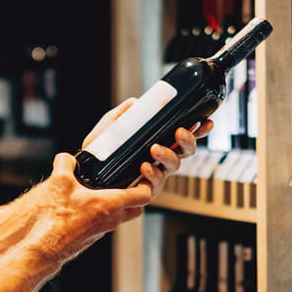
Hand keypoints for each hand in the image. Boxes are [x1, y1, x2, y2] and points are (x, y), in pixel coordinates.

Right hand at [34, 152, 152, 262]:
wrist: (45, 246)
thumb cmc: (55, 218)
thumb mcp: (59, 182)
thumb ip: (65, 163)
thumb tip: (67, 158)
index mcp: (110, 204)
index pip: (143, 195)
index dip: (147, 183)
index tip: (143, 174)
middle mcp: (112, 219)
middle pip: (137, 209)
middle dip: (137, 196)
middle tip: (129, 183)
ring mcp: (103, 230)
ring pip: (121, 217)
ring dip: (119, 205)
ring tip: (106, 191)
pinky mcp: (93, 236)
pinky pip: (106, 223)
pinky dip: (104, 214)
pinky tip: (89, 205)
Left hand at [82, 98, 213, 196]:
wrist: (85, 174)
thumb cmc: (100, 151)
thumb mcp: (111, 127)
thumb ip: (124, 113)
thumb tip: (137, 101)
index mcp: (159, 141)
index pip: (184, 135)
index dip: (199, 129)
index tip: (206, 121)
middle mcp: (161, 159)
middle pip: (186, 151)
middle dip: (188, 141)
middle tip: (179, 132)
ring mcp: (155, 174)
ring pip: (173, 166)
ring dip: (167, 155)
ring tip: (155, 148)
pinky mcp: (145, 189)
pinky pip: (155, 183)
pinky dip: (151, 173)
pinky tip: (144, 166)